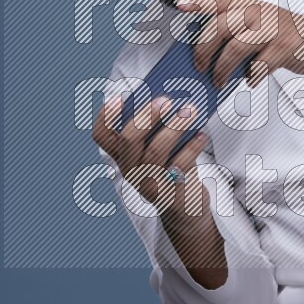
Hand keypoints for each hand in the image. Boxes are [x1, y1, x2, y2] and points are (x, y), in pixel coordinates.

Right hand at [93, 93, 209, 215]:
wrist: (185, 205)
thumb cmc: (173, 165)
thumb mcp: (161, 145)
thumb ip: (160, 126)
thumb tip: (173, 99)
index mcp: (122, 154)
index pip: (101, 135)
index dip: (105, 116)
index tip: (119, 98)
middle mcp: (129, 169)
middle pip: (128, 140)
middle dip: (147, 116)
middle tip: (166, 101)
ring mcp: (146, 184)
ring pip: (155, 151)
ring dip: (174, 127)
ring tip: (191, 111)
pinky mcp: (167, 194)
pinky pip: (179, 166)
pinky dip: (192, 148)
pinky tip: (202, 135)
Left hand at [176, 0, 303, 89]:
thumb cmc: (283, 35)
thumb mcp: (258, 25)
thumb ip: (235, 32)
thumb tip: (207, 56)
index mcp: (248, 5)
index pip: (218, 1)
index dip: (198, 3)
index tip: (179, 6)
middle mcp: (258, 12)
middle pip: (220, 27)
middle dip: (204, 50)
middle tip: (200, 67)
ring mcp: (272, 28)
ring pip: (235, 48)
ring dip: (222, 69)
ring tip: (219, 80)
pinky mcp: (285, 46)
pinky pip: (259, 65)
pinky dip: (250, 77)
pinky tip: (250, 80)